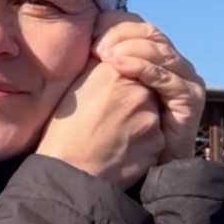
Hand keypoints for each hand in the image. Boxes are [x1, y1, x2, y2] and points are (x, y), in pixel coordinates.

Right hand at [38, 56, 162, 188]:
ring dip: (141, 121)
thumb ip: (101, 66)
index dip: (126, 81)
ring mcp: (150, 117)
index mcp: (114, 72)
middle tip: (114, 116)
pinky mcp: (157, 142)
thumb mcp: (78, 86)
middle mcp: (137, 91)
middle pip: (148, 88)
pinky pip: (156, 137)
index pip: (135, 65)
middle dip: (136, 100)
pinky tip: (123, 148)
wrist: (69, 171)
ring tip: (115, 133)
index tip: (114, 95)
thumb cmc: (66, 129)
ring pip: (153, 113)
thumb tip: (116, 52)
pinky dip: (144, 142)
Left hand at [92, 13, 204, 163]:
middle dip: (121, 34)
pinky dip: (143, 67)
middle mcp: (173, 65)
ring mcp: (186, 80)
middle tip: (95, 44)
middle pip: (150, 33)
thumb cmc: (108, 131)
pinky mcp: (192, 99)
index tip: (88, 32)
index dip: (114, 23)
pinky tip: (118, 66)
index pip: (137, 26)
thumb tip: (81, 30)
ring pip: (160, 51)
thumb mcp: (101, 86)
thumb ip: (100, 59)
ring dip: (130, 48)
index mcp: (153, 57)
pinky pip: (167, 76)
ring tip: (104, 54)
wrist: (128, 168)